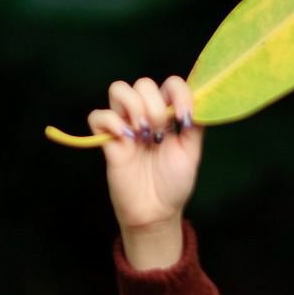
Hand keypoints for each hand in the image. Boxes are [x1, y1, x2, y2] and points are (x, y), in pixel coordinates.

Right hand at [88, 74, 203, 238]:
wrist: (156, 211)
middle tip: (159, 133)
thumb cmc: (173, 184)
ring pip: (118, 89)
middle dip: (154, 106)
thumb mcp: (191, 153)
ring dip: (133, 106)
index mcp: (168, 116)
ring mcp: (125, 125)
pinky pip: (98, 116)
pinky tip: (126, 139)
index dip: (178, 93)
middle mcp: (146, 115)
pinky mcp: (107, 140)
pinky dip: (111, 121)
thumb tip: (195, 102)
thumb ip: (195, 125)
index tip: (184, 119)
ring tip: (142, 133)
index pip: (170, 84)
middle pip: (143, 83)